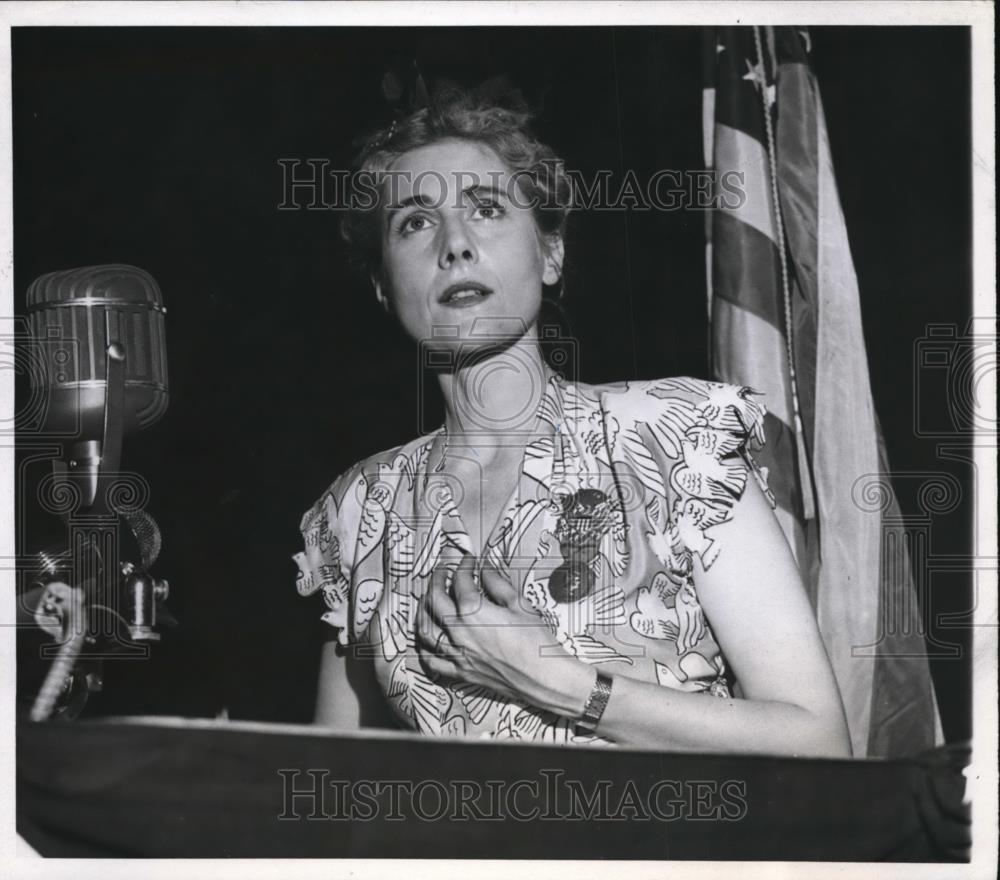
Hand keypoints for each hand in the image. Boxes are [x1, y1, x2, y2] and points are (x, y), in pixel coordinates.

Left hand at [414, 554, 592, 717]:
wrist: (543, 677)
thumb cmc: (535, 642)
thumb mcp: (519, 604)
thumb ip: (497, 584)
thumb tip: (486, 569)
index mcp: (473, 611)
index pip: (461, 581)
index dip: (464, 566)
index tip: (469, 561)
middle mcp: (458, 632)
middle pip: (435, 600)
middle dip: (436, 580)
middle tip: (442, 570)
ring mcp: (457, 653)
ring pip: (425, 629)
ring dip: (422, 609)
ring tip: (427, 598)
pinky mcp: (460, 672)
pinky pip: (431, 661)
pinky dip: (424, 648)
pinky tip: (425, 639)